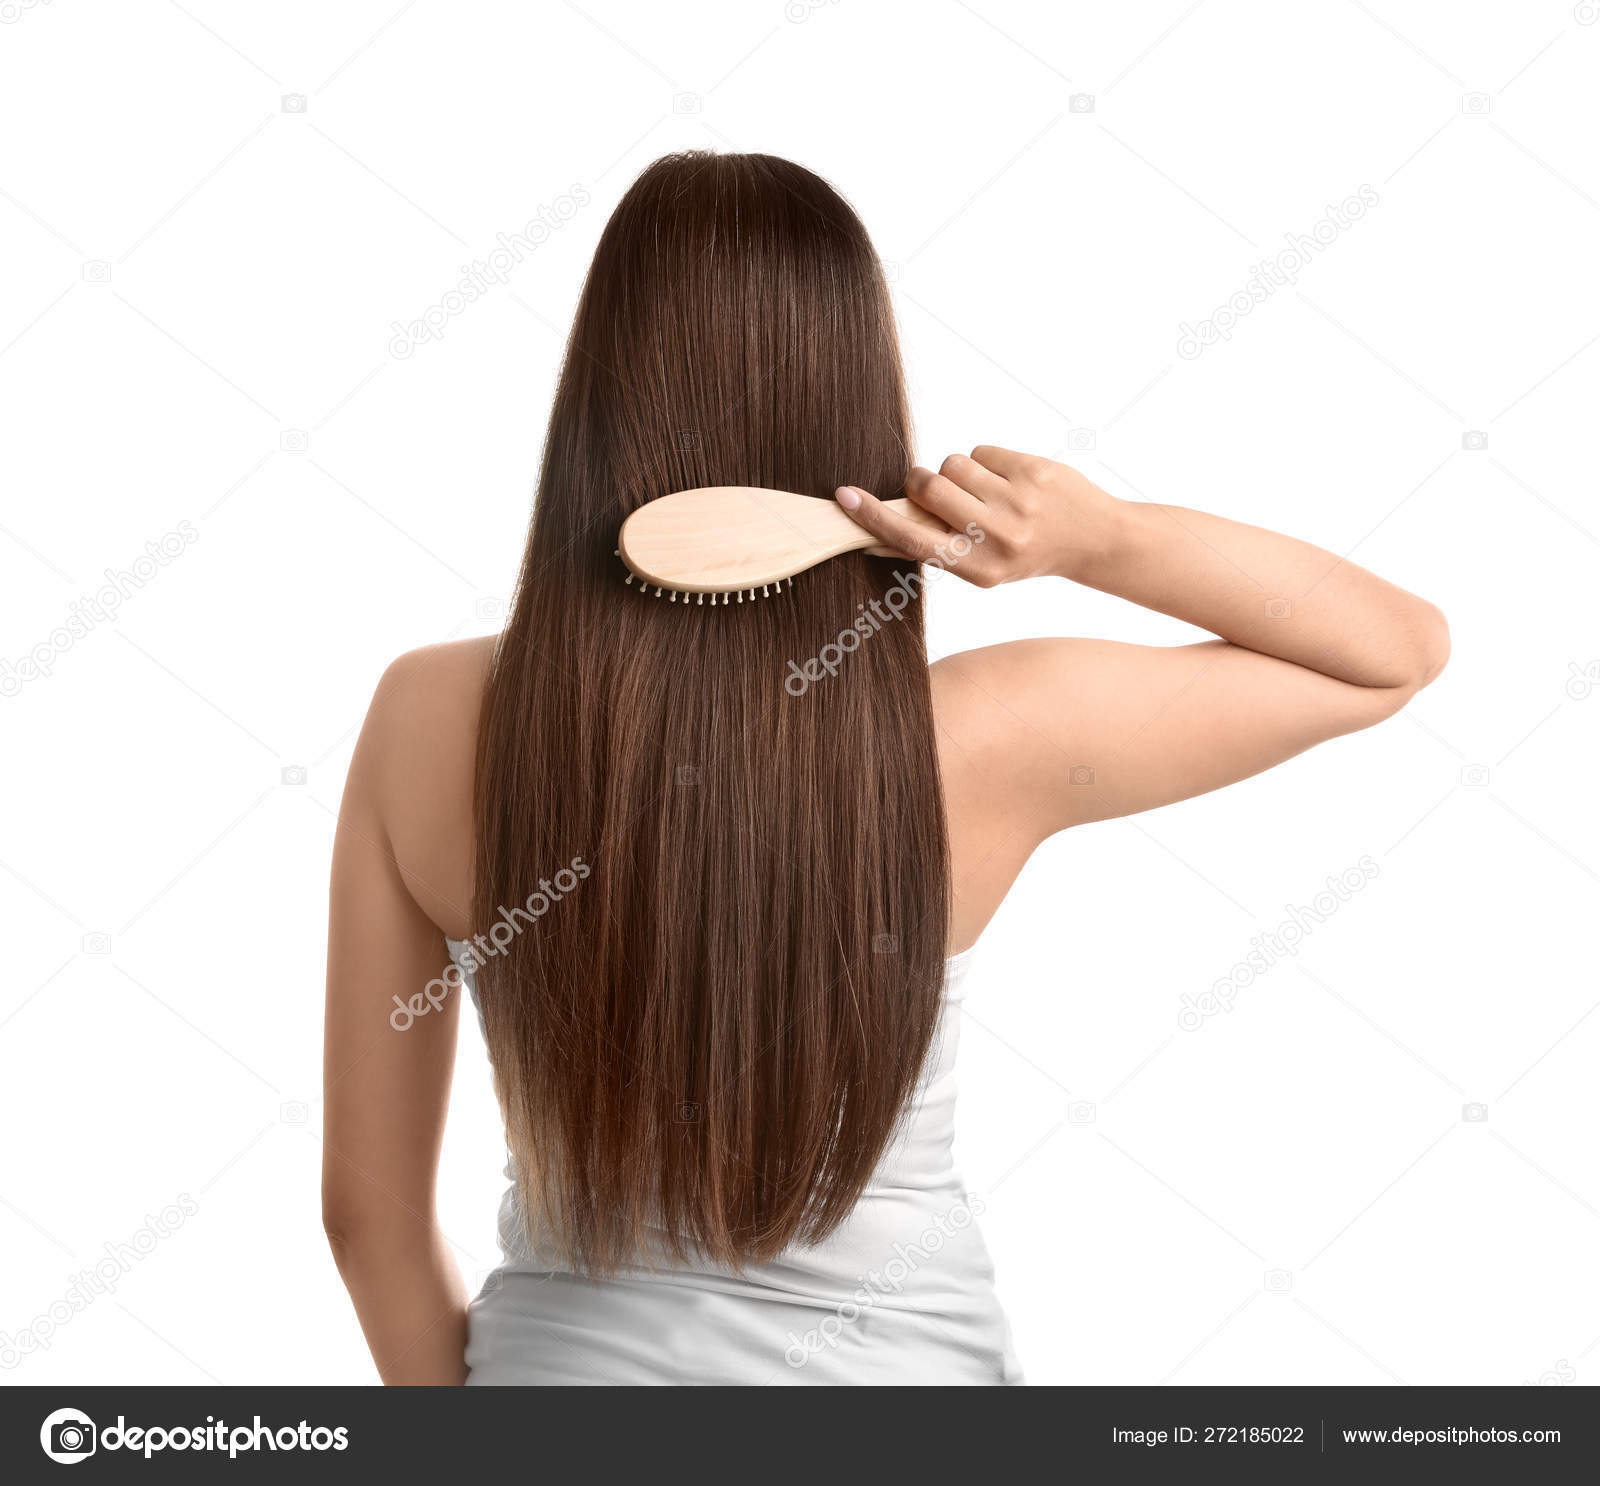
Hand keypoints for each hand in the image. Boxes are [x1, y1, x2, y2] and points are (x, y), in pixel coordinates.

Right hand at [834, 446, 1121, 586]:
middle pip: (928, 486)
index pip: (912, 539)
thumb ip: (936, 545)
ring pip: (952, 463)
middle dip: (924, 481)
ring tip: (985, 491)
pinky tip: (1009, 480)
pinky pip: (981, 451)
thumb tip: (881, 525)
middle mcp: (995, 537)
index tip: (844, 497)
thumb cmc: (1024, 553)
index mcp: (976, 568)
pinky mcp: (1033, 470)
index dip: (874, 517)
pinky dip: (987, 462)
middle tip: (939, 491)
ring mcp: (1016, 502)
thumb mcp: (981, 566)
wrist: (1093, 539)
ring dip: (958, 472)